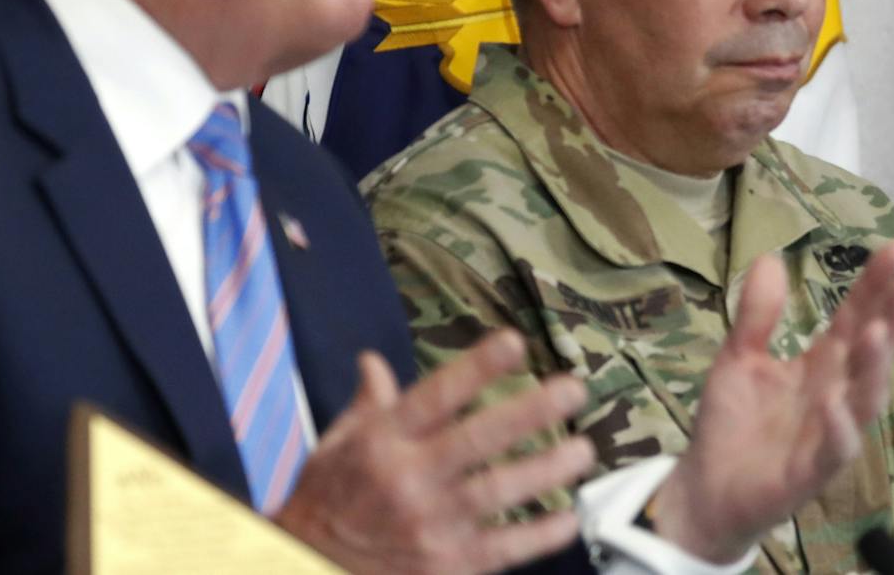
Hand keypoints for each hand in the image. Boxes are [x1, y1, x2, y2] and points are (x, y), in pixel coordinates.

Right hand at [274, 330, 597, 574]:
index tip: (516, 341)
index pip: (435, 395)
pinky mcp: (448, 565)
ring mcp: (430, 525)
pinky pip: (504, 548)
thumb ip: (369, 404)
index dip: (477, 368)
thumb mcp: (337, 446)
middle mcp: (408, 479)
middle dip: (531, 412)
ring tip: (585, 449)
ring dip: (548, 469)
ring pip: (500, 492)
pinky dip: (541, 534)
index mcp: (383, 441)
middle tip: (574, 389)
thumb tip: (373, 359)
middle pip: (478, 439)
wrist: (309, 569)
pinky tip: (570, 517)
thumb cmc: (328, 502)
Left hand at [650, 241, 893, 562]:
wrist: (705, 490)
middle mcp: (836, 393)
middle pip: (871, 351)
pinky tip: (835, 403)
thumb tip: (770, 258)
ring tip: (877, 331)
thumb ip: (758, 315)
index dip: (874, 285)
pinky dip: (839, 428)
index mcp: (822, 364)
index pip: (855, 317)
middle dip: (892, 318)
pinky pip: (835, 450)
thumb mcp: (739, 358)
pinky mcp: (811, 472)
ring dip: (874, 367)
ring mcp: (829, 433)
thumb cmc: (732, 424)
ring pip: (865, 398)